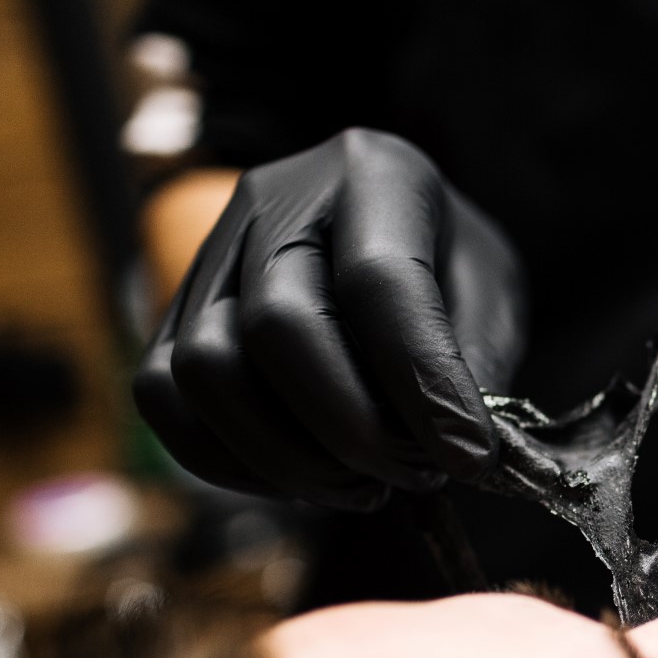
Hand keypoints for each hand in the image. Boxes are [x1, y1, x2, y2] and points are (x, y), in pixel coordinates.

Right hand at [134, 128, 523, 510]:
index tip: (469, 457)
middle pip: (278, 326)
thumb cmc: (451, 273)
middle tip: (415, 473)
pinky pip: (164, 399)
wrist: (387, 247)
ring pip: (206, 368)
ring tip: (367, 485)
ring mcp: (211, 251)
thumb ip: (477, 362)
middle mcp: (279, 198)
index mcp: (378, 173)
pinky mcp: (170, 309)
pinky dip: (233, 463)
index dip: (424, 383)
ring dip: (291, 458)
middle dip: (353, 430)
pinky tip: (305, 480)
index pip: (381, 279)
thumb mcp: (493, 296)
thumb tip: (455, 446)